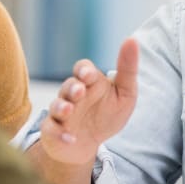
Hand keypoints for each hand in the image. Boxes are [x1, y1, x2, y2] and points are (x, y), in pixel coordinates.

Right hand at [39, 38, 138, 164]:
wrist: (90, 144)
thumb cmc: (107, 114)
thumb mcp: (125, 93)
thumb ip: (128, 69)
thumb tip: (132, 39)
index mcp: (90, 82)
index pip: (83, 68)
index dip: (84, 69)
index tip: (89, 75)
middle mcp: (72, 95)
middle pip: (68, 86)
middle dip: (73, 87)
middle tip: (80, 91)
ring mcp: (61, 113)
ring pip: (56, 106)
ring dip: (62, 107)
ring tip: (69, 110)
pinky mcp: (53, 131)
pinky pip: (51, 131)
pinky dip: (59, 135)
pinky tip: (70, 138)